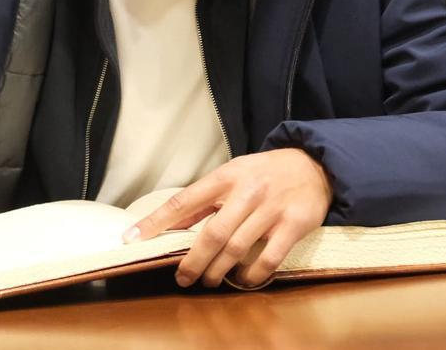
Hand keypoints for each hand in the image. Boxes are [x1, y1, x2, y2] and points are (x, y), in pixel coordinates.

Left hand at [124, 148, 331, 287]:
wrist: (313, 165)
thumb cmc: (264, 174)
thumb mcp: (232, 175)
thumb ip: (203, 200)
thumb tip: (168, 222)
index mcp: (225, 176)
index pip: (183, 201)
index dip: (156, 221)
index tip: (132, 238)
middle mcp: (247, 192)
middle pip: (212, 233)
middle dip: (193, 261)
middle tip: (183, 278)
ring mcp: (271, 209)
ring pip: (237, 248)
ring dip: (218, 270)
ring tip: (209, 281)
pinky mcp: (294, 225)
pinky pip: (268, 257)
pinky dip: (252, 274)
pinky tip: (243, 280)